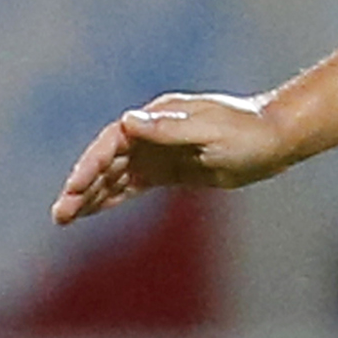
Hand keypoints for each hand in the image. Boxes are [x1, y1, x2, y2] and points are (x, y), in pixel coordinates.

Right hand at [54, 93, 299, 226]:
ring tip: (64, 218)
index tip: (73, 189)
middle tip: (59, 215)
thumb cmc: (249, 132)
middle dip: (82, 187)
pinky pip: (134, 185)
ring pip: (116, 176)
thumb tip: (128, 122)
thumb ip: (170, 129)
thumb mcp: (212, 131)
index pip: (113, 143)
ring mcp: (159, 152)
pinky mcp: (171, 170)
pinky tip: (94, 211)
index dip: (90, 166)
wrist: (278, 138)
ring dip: (91, 195)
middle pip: (107, 162)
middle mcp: (152, 133)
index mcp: (156, 119)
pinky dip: (113, 197)